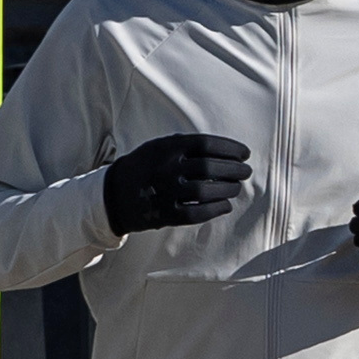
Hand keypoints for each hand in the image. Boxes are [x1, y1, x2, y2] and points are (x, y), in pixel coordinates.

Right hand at [100, 130, 253, 234]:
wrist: (113, 194)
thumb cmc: (144, 166)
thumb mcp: (159, 146)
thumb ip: (186, 145)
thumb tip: (225, 149)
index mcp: (167, 148)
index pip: (207, 144)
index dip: (231, 149)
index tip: (244, 153)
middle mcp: (167, 169)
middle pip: (211, 168)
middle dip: (235, 170)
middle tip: (245, 172)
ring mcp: (165, 192)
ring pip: (206, 191)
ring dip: (228, 189)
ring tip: (237, 187)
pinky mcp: (165, 214)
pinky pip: (196, 213)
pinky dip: (215, 209)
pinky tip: (226, 205)